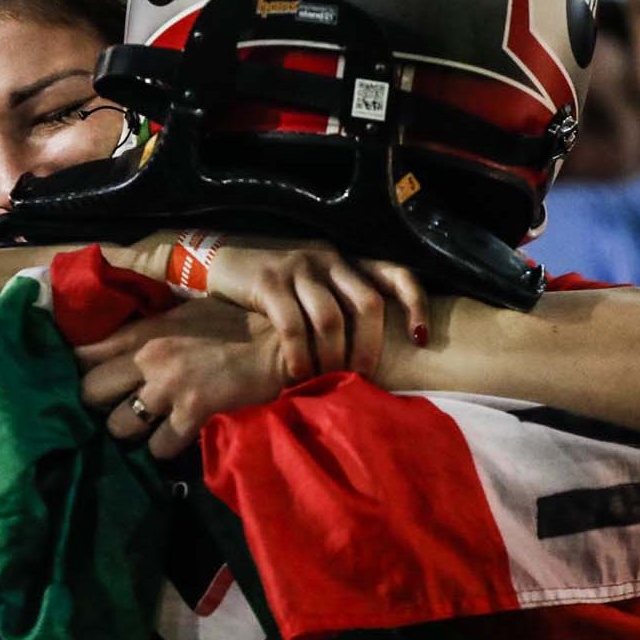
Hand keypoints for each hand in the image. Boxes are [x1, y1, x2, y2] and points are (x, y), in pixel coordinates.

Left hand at [75, 299, 284, 458]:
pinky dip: (163, 449)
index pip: (84, 352)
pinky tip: (173, 440)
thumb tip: (113, 341)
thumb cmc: (233, 324)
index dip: (73, 371)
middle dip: (95, 407)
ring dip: (129, 433)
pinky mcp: (193, 413)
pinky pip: (159, 447)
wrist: (278, 341)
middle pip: (89, 392)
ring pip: (119, 427)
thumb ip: (146, 328)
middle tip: (109, 412)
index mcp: (143, 331)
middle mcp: (148, 358)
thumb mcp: (183, 314)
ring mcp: (169, 387)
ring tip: (143, 431)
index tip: (70, 383)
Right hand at [201, 236, 429, 379]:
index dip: (415, 305)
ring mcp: (298, 267)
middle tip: (361, 378)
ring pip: (331, 319)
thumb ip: (339, 303)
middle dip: (368, 348)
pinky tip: (296, 374)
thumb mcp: (312, 285)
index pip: (397, 274)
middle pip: (367, 304)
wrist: (219, 259)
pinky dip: (300, 355)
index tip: (420, 339)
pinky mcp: (269, 281)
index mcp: (346, 260)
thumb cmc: (272, 285)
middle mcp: (328, 258)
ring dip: (333, 357)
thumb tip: (368, 353)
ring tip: (327, 381)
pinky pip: (294, 325)